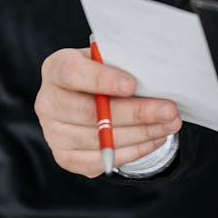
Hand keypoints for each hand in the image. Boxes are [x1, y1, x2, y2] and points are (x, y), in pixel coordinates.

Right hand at [34, 47, 181, 176]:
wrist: (87, 95)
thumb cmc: (103, 72)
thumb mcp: (109, 58)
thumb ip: (122, 64)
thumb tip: (155, 78)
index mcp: (56, 68)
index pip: (73, 74)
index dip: (103, 80)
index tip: (133, 85)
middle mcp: (48, 102)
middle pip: (89, 112)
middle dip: (135, 113)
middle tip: (168, 110)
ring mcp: (53, 133)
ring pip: (100, 139)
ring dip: (141, 134)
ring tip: (169, 125)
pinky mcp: (65, 156)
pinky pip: (101, 159)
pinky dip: (133, 151)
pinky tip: (154, 139)